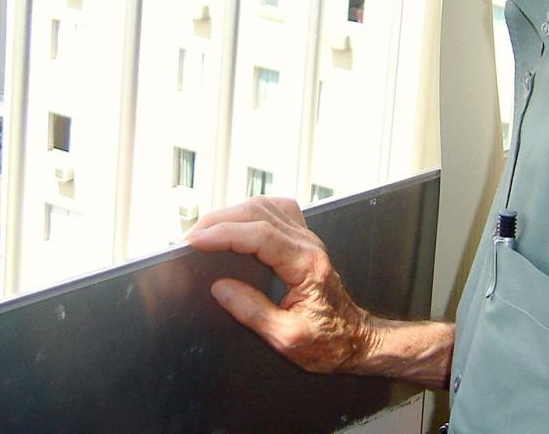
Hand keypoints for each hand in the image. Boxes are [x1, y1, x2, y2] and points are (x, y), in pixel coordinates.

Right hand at [185, 196, 376, 374]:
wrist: (357, 340)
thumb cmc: (329, 342)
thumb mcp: (287, 338)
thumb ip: (252, 311)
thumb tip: (220, 289)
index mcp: (307, 266)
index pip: (260, 235)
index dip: (224, 234)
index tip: (196, 240)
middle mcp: (309, 246)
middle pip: (260, 212)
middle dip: (219, 220)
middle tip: (191, 237)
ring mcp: (308, 240)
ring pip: (266, 206)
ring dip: (232, 213)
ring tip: (206, 230)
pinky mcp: (304, 241)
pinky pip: (276, 211)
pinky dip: (250, 212)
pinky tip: (236, 222)